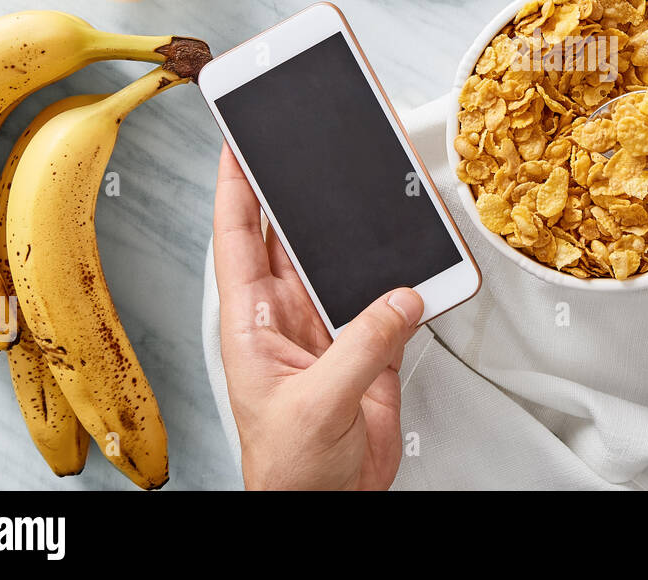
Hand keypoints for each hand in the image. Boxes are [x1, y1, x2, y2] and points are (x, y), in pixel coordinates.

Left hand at [213, 145, 423, 489]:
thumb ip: (360, 347)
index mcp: (251, 322)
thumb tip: (398, 299)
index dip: (236, 187)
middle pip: (289, 237)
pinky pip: (385, 300)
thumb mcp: (316, 403)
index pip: (237, 238)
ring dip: (354, 236)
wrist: (328, 506)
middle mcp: (286, 317)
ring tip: (369, 193)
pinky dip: (401, 280)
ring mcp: (327, 329)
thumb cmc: (289, 469)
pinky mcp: (366, 347)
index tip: (238, 143)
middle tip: (311, 147)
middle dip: (299, 192)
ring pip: (339, 264)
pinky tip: (411, 261)